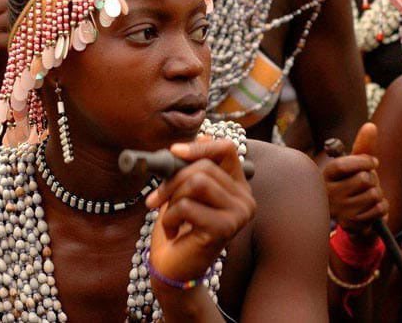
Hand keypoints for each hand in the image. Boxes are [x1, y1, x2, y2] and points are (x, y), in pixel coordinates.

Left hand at [145, 139, 254, 284]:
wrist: (173, 267)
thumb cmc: (178, 227)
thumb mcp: (183, 190)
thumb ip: (194, 165)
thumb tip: (203, 133)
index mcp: (237, 185)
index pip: (227, 149)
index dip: (200, 146)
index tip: (174, 151)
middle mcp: (245, 199)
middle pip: (204, 166)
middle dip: (172, 179)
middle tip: (156, 197)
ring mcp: (239, 214)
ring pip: (197, 182)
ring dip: (171, 198)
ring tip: (167, 214)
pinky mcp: (226, 229)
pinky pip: (188, 206)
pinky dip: (170, 216)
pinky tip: (172, 231)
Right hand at [323, 123, 387, 239]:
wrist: (352, 217)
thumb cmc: (354, 184)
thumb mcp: (357, 165)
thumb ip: (363, 146)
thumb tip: (370, 125)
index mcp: (327, 174)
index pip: (346, 164)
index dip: (365, 162)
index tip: (373, 162)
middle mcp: (329, 192)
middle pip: (364, 179)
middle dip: (373, 180)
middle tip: (367, 184)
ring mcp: (339, 209)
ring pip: (374, 195)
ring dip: (379, 195)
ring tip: (368, 197)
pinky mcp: (350, 223)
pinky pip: (378, 210)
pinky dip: (382, 209)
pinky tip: (371, 209)